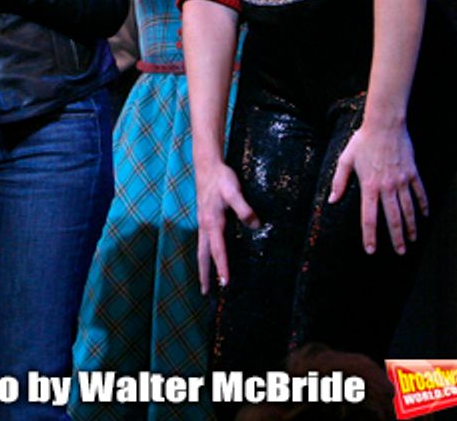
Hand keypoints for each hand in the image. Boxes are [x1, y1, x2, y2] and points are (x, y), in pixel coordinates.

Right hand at [195, 161, 259, 293]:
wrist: (207, 165)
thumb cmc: (221, 178)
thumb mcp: (234, 191)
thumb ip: (244, 208)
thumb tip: (255, 225)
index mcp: (212, 222)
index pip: (218, 250)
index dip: (222, 267)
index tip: (225, 283)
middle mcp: (204, 225)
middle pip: (203, 254)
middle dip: (204, 273)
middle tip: (205, 292)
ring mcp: (202, 223)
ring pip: (201, 249)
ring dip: (203, 266)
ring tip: (205, 281)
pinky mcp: (204, 219)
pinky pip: (203, 242)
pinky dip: (204, 254)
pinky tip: (209, 257)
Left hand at [329, 122, 426, 254]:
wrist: (385, 125)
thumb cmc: (362, 142)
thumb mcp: (345, 160)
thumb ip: (339, 181)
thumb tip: (331, 201)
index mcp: (369, 186)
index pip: (369, 217)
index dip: (369, 235)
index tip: (371, 250)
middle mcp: (387, 187)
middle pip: (393, 219)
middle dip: (396, 238)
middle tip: (400, 252)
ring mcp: (402, 181)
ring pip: (408, 210)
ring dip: (411, 227)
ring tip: (412, 240)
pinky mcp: (412, 174)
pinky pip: (420, 193)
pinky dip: (423, 206)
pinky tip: (425, 216)